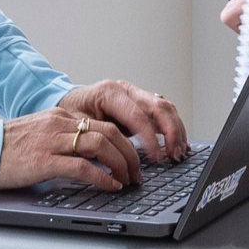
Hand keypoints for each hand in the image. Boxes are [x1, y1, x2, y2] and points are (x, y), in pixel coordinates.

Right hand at [0, 104, 139, 190]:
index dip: (125, 143)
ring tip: (127, 180)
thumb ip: (64, 141)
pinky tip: (110, 186)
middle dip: (130, 154)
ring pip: (101, 145)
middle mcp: (59, 125)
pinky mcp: (44, 160)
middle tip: (138, 173)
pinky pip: (82, 166)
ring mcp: (52, 141)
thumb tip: (91, 159)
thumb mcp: (40, 136)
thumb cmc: (7, 149)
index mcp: (60, 117)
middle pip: (109, 133)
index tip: (134, 159)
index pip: (104, 125)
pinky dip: (102, 177)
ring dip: (121, 164)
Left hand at [60, 78, 188, 162]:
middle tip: (174, 155)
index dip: (150, 139)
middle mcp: (127, 90)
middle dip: (172, 132)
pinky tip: (179, 144)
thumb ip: (98, 136)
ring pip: (166, 108)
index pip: (138, 116)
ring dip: (177, 131)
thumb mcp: (78, 124)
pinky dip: (174, 129)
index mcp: (110, 93)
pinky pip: (163, 113)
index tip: (156, 158)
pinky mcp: (141, 104)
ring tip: (179, 152)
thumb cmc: (71, 112)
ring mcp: (136, 95)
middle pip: (159, 106)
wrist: (68, 101)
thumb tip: (114, 156)